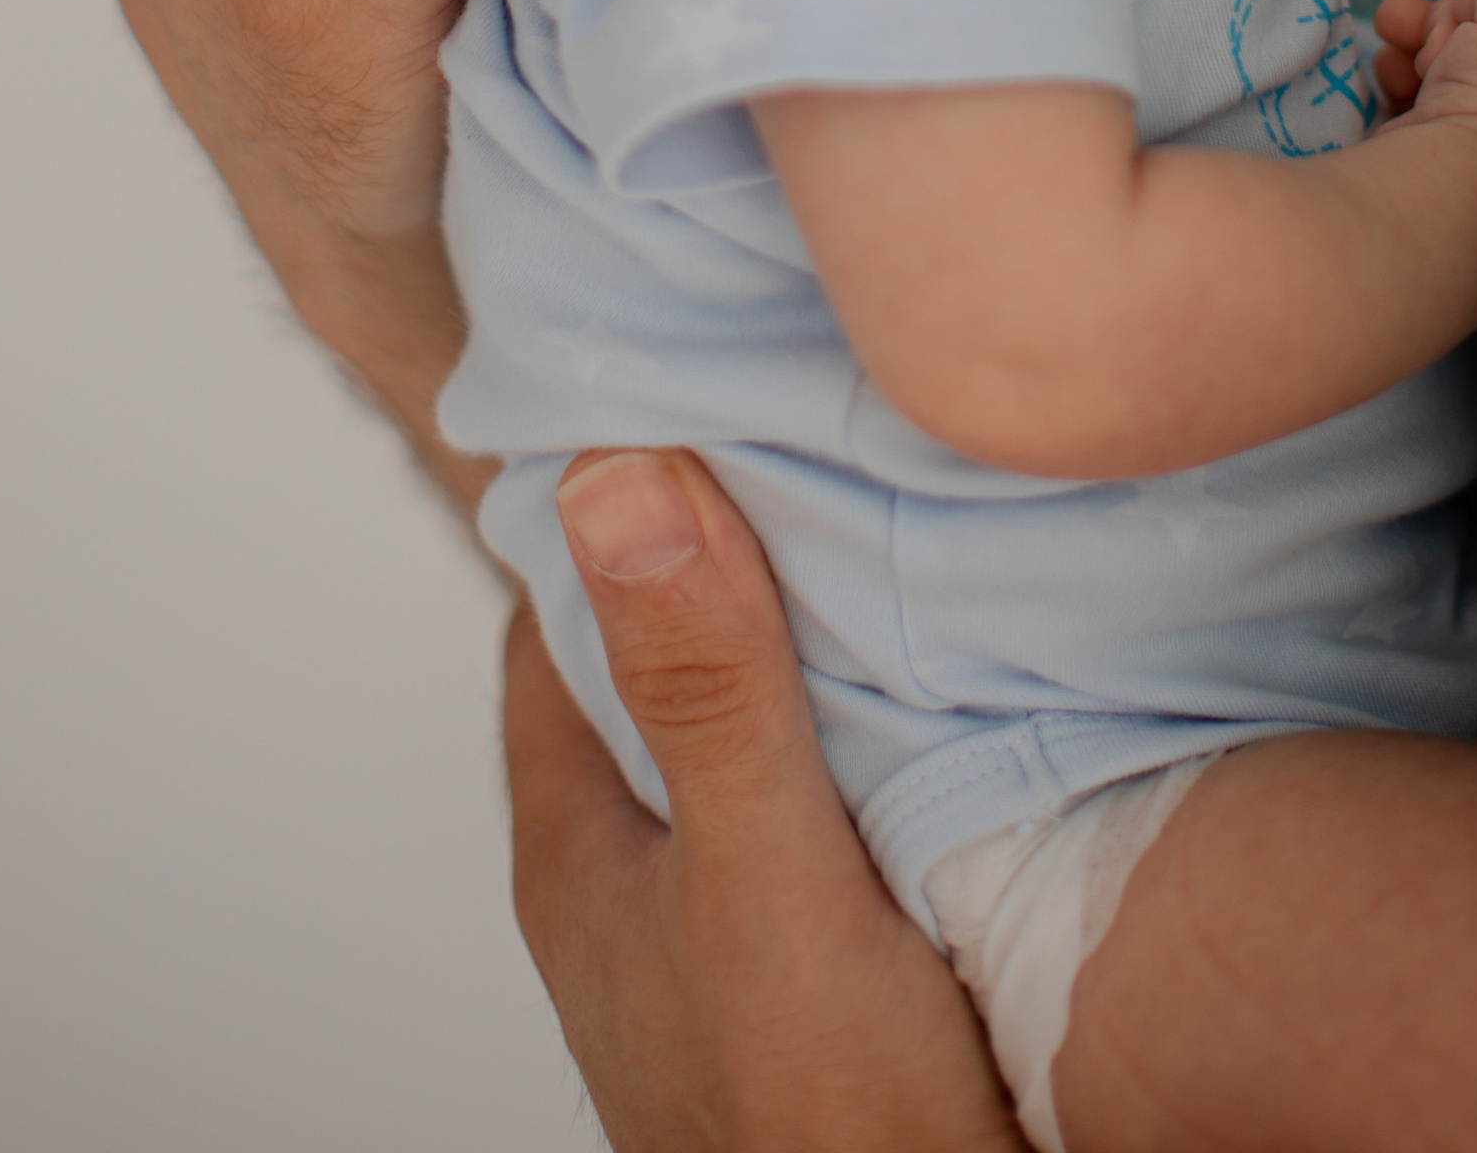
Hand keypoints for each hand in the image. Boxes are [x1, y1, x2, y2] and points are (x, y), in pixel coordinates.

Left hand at [506, 449, 1022, 1150]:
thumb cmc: (824, 1126)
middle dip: (700, 571)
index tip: (667, 398)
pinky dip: (841, 752)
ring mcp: (710, 948)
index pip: (552, 629)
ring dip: (780, 668)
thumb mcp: (768, 876)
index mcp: (579, 857)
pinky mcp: (798, 986)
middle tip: (785, 448)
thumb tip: (619, 475)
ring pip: (723, 756)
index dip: (599, 511)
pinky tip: (924, 723)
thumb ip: (704, 690)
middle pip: (641, 683)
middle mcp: (628, 897)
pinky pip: (801, 821)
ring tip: (866, 554)